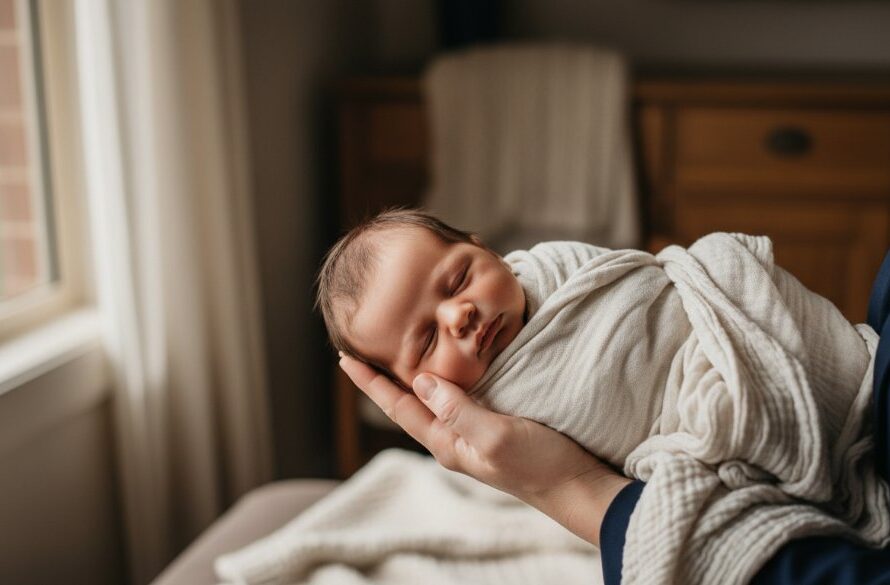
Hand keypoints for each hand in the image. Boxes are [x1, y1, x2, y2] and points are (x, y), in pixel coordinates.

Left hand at [339, 354, 631, 545]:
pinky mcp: (493, 427)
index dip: (371, 383)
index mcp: (447, 443)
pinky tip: (448, 368)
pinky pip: (457, 398)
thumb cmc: (541, 465)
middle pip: (407, 405)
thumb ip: (458, 409)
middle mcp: (453, 439)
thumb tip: (420, 381)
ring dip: (410, 378)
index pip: (398, 408)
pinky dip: (444, 379)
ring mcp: (473, 435)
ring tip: (393, 355)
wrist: (578, 488)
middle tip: (360, 350)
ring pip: (431, 401)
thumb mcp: (497, 435)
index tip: (345, 358)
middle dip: (382, 380)